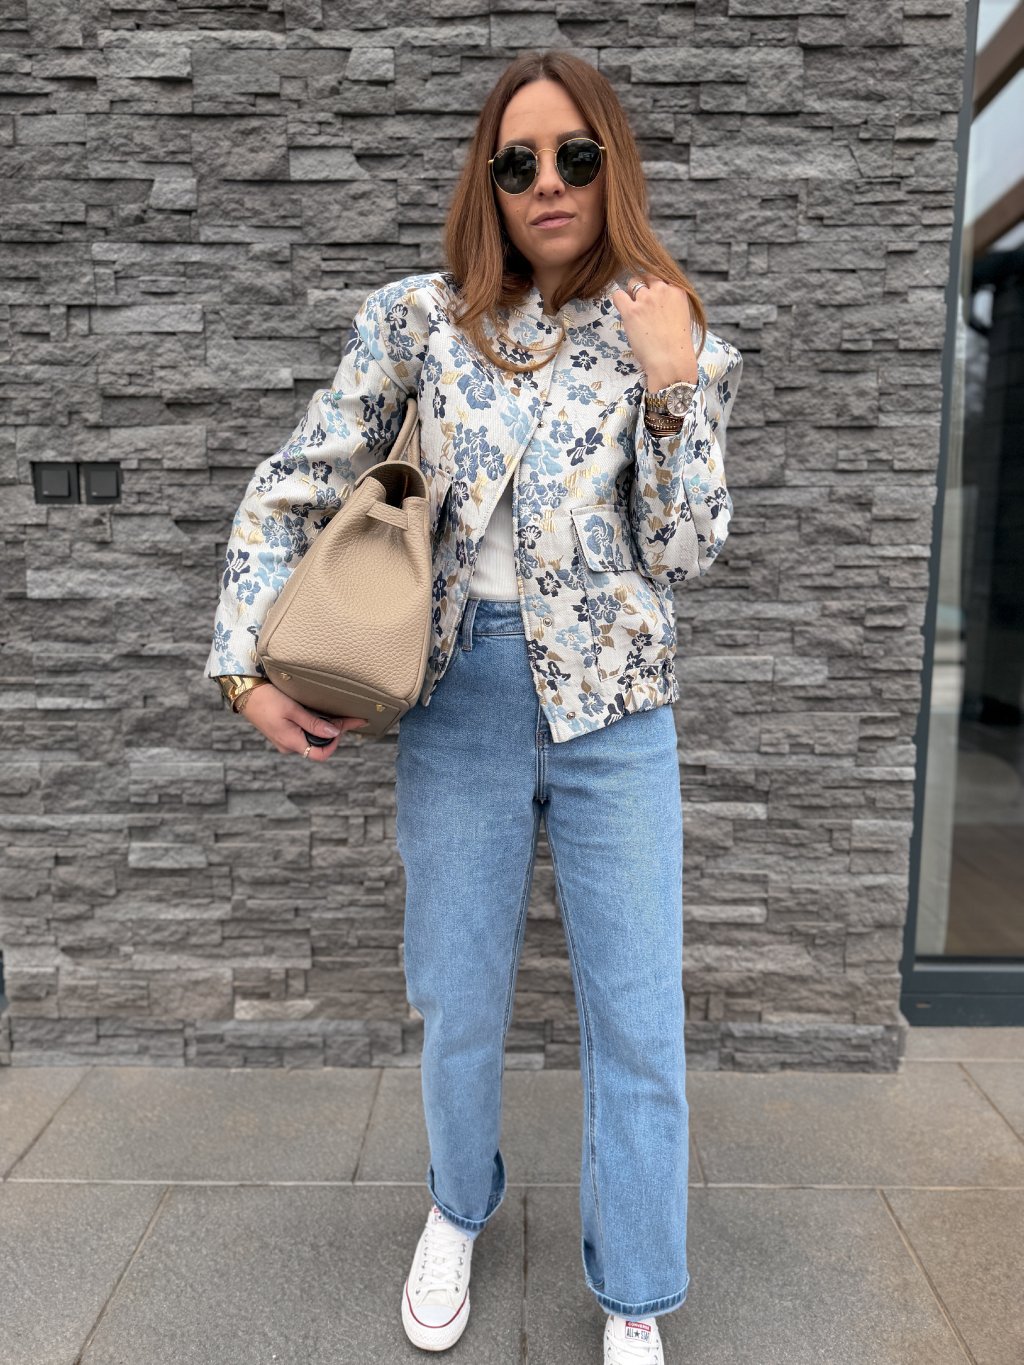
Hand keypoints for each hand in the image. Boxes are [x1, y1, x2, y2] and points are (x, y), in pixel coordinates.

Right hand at [241, 682, 367, 760]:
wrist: (245, 693)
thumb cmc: (267, 699)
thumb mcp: (293, 710)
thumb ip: (314, 723)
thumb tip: (334, 733)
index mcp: (291, 742)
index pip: (320, 754)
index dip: (335, 743)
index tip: (343, 727)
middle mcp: (288, 745)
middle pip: (318, 746)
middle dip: (334, 733)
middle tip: (349, 718)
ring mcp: (284, 740)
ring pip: (311, 739)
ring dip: (325, 729)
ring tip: (338, 716)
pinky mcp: (282, 733)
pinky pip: (303, 734)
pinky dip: (314, 726)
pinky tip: (321, 716)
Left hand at [609, 273, 698, 389]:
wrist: (672, 361)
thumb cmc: (677, 346)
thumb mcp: (682, 316)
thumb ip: (671, 303)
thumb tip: (656, 299)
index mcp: (678, 291)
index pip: (661, 276)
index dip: (654, 286)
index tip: (653, 299)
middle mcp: (662, 290)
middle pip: (646, 275)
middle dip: (642, 286)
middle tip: (641, 304)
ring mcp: (646, 299)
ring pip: (632, 283)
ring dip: (630, 294)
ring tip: (634, 311)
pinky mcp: (631, 311)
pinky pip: (617, 295)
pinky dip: (618, 300)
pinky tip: (623, 310)